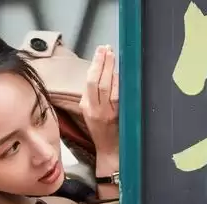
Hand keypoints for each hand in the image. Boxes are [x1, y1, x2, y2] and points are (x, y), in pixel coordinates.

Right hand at [79, 44, 118, 174]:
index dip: (94, 65)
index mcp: (85, 107)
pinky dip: (119, 83)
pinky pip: (117, 97)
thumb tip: (101, 72)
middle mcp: (94, 109)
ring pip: (106, 87)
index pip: (88, 82)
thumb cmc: (102, 131)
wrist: (110, 151)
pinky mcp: (117, 116)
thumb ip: (92, 96)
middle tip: (106, 49)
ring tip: (112, 55)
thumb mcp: (91, 113)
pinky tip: (121, 74)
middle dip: (101, 63)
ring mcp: (106, 113)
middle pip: (96, 82)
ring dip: (110, 70)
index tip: (99, 51)